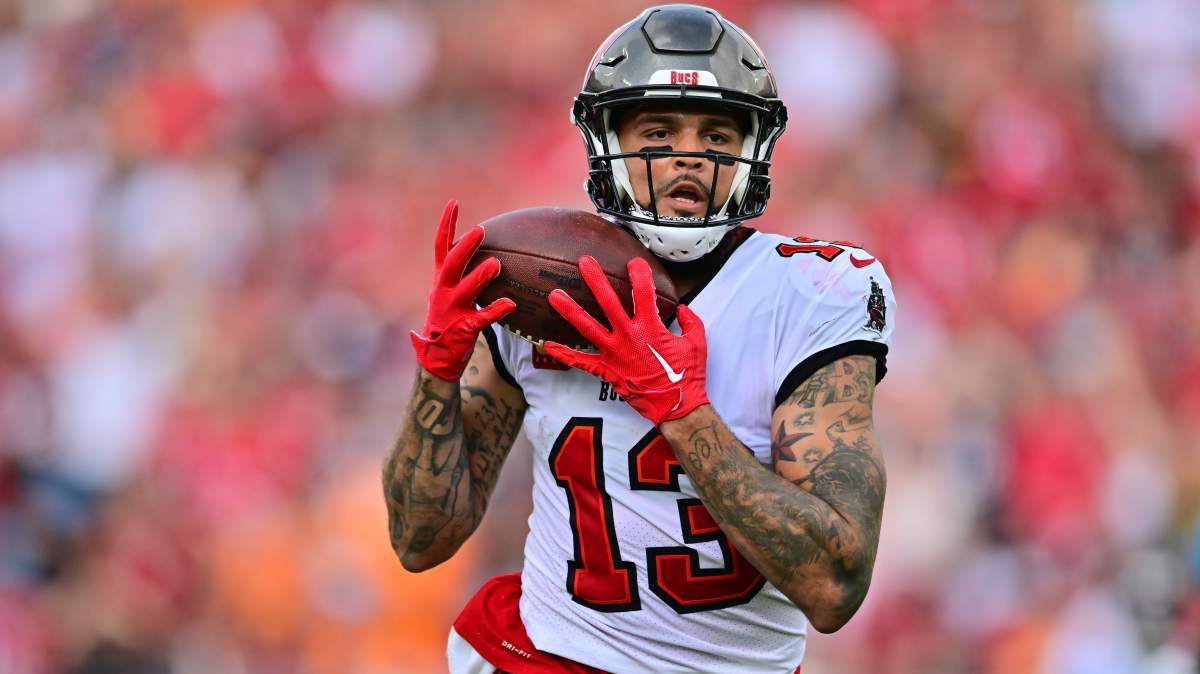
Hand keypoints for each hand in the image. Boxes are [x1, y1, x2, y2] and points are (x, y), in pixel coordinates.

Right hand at [411, 200, 515, 380]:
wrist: (435, 358)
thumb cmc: (448, 321)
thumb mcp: (449, 293)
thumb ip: (463, 273)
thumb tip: (488, 251)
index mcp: (440, 280)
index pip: (441, 246)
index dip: (446, 224)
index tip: (453, 202)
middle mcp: (443, 292)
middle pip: (451, 264)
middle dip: (464, 247)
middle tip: (480, 230)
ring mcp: (451, 310)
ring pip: (465, 290)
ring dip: (480, 276)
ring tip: (496, 264)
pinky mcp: (463, 329)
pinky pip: (481, 318)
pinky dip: (496, 310)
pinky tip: (510, 303)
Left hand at [543, 256, 708, 424]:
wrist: (676, 406)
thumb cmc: (687, 375)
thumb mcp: (697, 343)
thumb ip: (691, 321)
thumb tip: (683, 309)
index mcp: (651, 327)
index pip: (643, 291)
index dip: (639, 273)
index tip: (634, 261)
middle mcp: (628, 336)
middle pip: (608, 302)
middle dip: (595, 280)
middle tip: (584, 262)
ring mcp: (614, 353)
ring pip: (587, 327)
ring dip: (570, 310)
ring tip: (554, 295)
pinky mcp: (606, 370)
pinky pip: (581, 361)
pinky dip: (564, 354)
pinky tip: (548, 345)